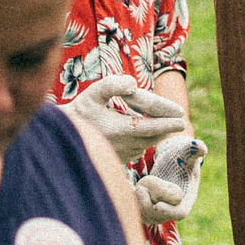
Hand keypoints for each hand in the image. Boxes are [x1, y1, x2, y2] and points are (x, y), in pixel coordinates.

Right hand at [64, 75, 187, 164]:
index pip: (149, 127)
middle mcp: (121, 146)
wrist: (62, 135)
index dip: (166, 122)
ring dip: (155, 133)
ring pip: (146, 143)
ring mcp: (120, 155)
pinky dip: (145, 140)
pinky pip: (137, 150)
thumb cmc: (80, 111)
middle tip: (178, 119)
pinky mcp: (117, 160)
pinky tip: (145, 131)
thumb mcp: (94, 93)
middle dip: (166, 127)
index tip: (182, 117)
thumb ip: (112, 85)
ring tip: (165, 122)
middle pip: (152, 136)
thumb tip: (133, 84)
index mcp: (117, 129)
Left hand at [135, 136, 205, 225]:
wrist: (169, 161)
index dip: (169, 211)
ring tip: (131, 186)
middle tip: (138, 189)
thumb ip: (193, 150)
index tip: (157, 205)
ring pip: (144, 215)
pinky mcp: (145, 208)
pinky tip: (124, 188)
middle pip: (158, 216)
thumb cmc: (181, 156)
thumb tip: (202, 147)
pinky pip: (135, 211)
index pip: (180, 213)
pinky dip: (128, 202)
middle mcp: (172, 208)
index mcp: (186, 199)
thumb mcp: (187, 153)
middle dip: (147, 206)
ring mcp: (158, 210)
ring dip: (136, 203)